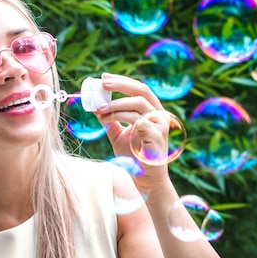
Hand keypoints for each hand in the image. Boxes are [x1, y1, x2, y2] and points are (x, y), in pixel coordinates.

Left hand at [93, 72, 170, 192]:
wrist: (146, 181)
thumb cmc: (134, 157)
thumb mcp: (119, 135)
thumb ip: (111, 121)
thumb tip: (96, 108)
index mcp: (152, 111)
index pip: (139, 89)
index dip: (122, 81)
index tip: (104, 77)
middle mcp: (159, 114)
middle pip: (142, 90)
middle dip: (121, 84)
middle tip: (102, 82)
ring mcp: (160, 124)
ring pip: (138, 103)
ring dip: (115, 103)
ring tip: (99, 109)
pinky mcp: (157, 135)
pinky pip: (136, 119)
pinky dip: (118, 116)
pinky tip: (105, 119)